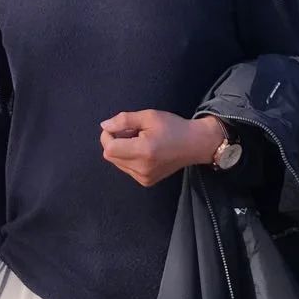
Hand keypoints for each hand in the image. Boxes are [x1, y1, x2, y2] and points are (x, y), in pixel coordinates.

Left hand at [99, 110, 223, 186]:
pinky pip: (126, 168)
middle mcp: (142, 168)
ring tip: (139, 141)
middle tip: (132, 131)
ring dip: (121, 150)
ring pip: (116, 162)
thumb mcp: (148, 116)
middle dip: (115, 141)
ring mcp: (144, 178)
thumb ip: (124, 120)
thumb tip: (104, 126)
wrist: (194, 144)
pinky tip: (143, 151)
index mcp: (143, 151)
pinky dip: (128, 158)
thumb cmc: (172, 127)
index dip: (108, 135)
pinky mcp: (146, 182)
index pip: (109, 148)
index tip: (120, 126)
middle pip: (110, 156)